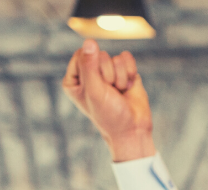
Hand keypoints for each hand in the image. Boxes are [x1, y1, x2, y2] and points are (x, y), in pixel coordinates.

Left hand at [62, 37, 153, 161]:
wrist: (133, 129)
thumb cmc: (109, 115)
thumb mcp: (94, 91)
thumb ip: (90, 65)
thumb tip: (90, 41)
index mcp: (74, 79)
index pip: (81, 55)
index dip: (93, 68)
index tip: (96, 87)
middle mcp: (89, 74)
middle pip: (99, 55)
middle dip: (108, 75)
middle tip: (110, 93)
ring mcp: (107, 72)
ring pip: (114, 58)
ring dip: (120, 78)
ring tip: (119, 93)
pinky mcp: (123, 71)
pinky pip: (126, 58)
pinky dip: (130, 73)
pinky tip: (129, 87)